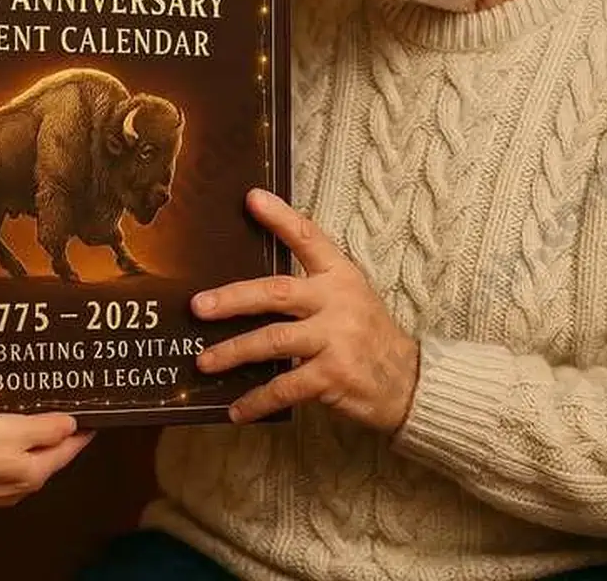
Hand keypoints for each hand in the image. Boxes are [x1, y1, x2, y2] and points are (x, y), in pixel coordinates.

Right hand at [0, 413, 93, 506]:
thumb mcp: (17, 429)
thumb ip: (46, 427)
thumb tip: (72, 426)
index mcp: (37, 471)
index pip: (69, 449)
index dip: (81, 432)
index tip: (92, 419)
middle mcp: (22, 484)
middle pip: (49, 456)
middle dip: (57, 436)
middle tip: (66, 415)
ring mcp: (0, 487)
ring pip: (26, 460)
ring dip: (33, 441)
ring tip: (37, 420)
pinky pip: (5, 462)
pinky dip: (11, 447)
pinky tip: (5, 435)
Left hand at [193, 188, 418, 431]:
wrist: (408, 381)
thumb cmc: (367, 334)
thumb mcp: (349, 295)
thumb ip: (311, 284)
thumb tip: (251, 286)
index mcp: (340, 274)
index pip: (308, 237)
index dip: (280, 217)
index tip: (252, 198)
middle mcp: (337, 301)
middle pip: (277, 292)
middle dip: (234, 298)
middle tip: (199, 306)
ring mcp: (336, 338)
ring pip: (273, 340)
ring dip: (234, 351)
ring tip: (204, 361)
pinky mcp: (333, 375)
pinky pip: (285, 387)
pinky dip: (258, 399)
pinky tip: (236, 409)